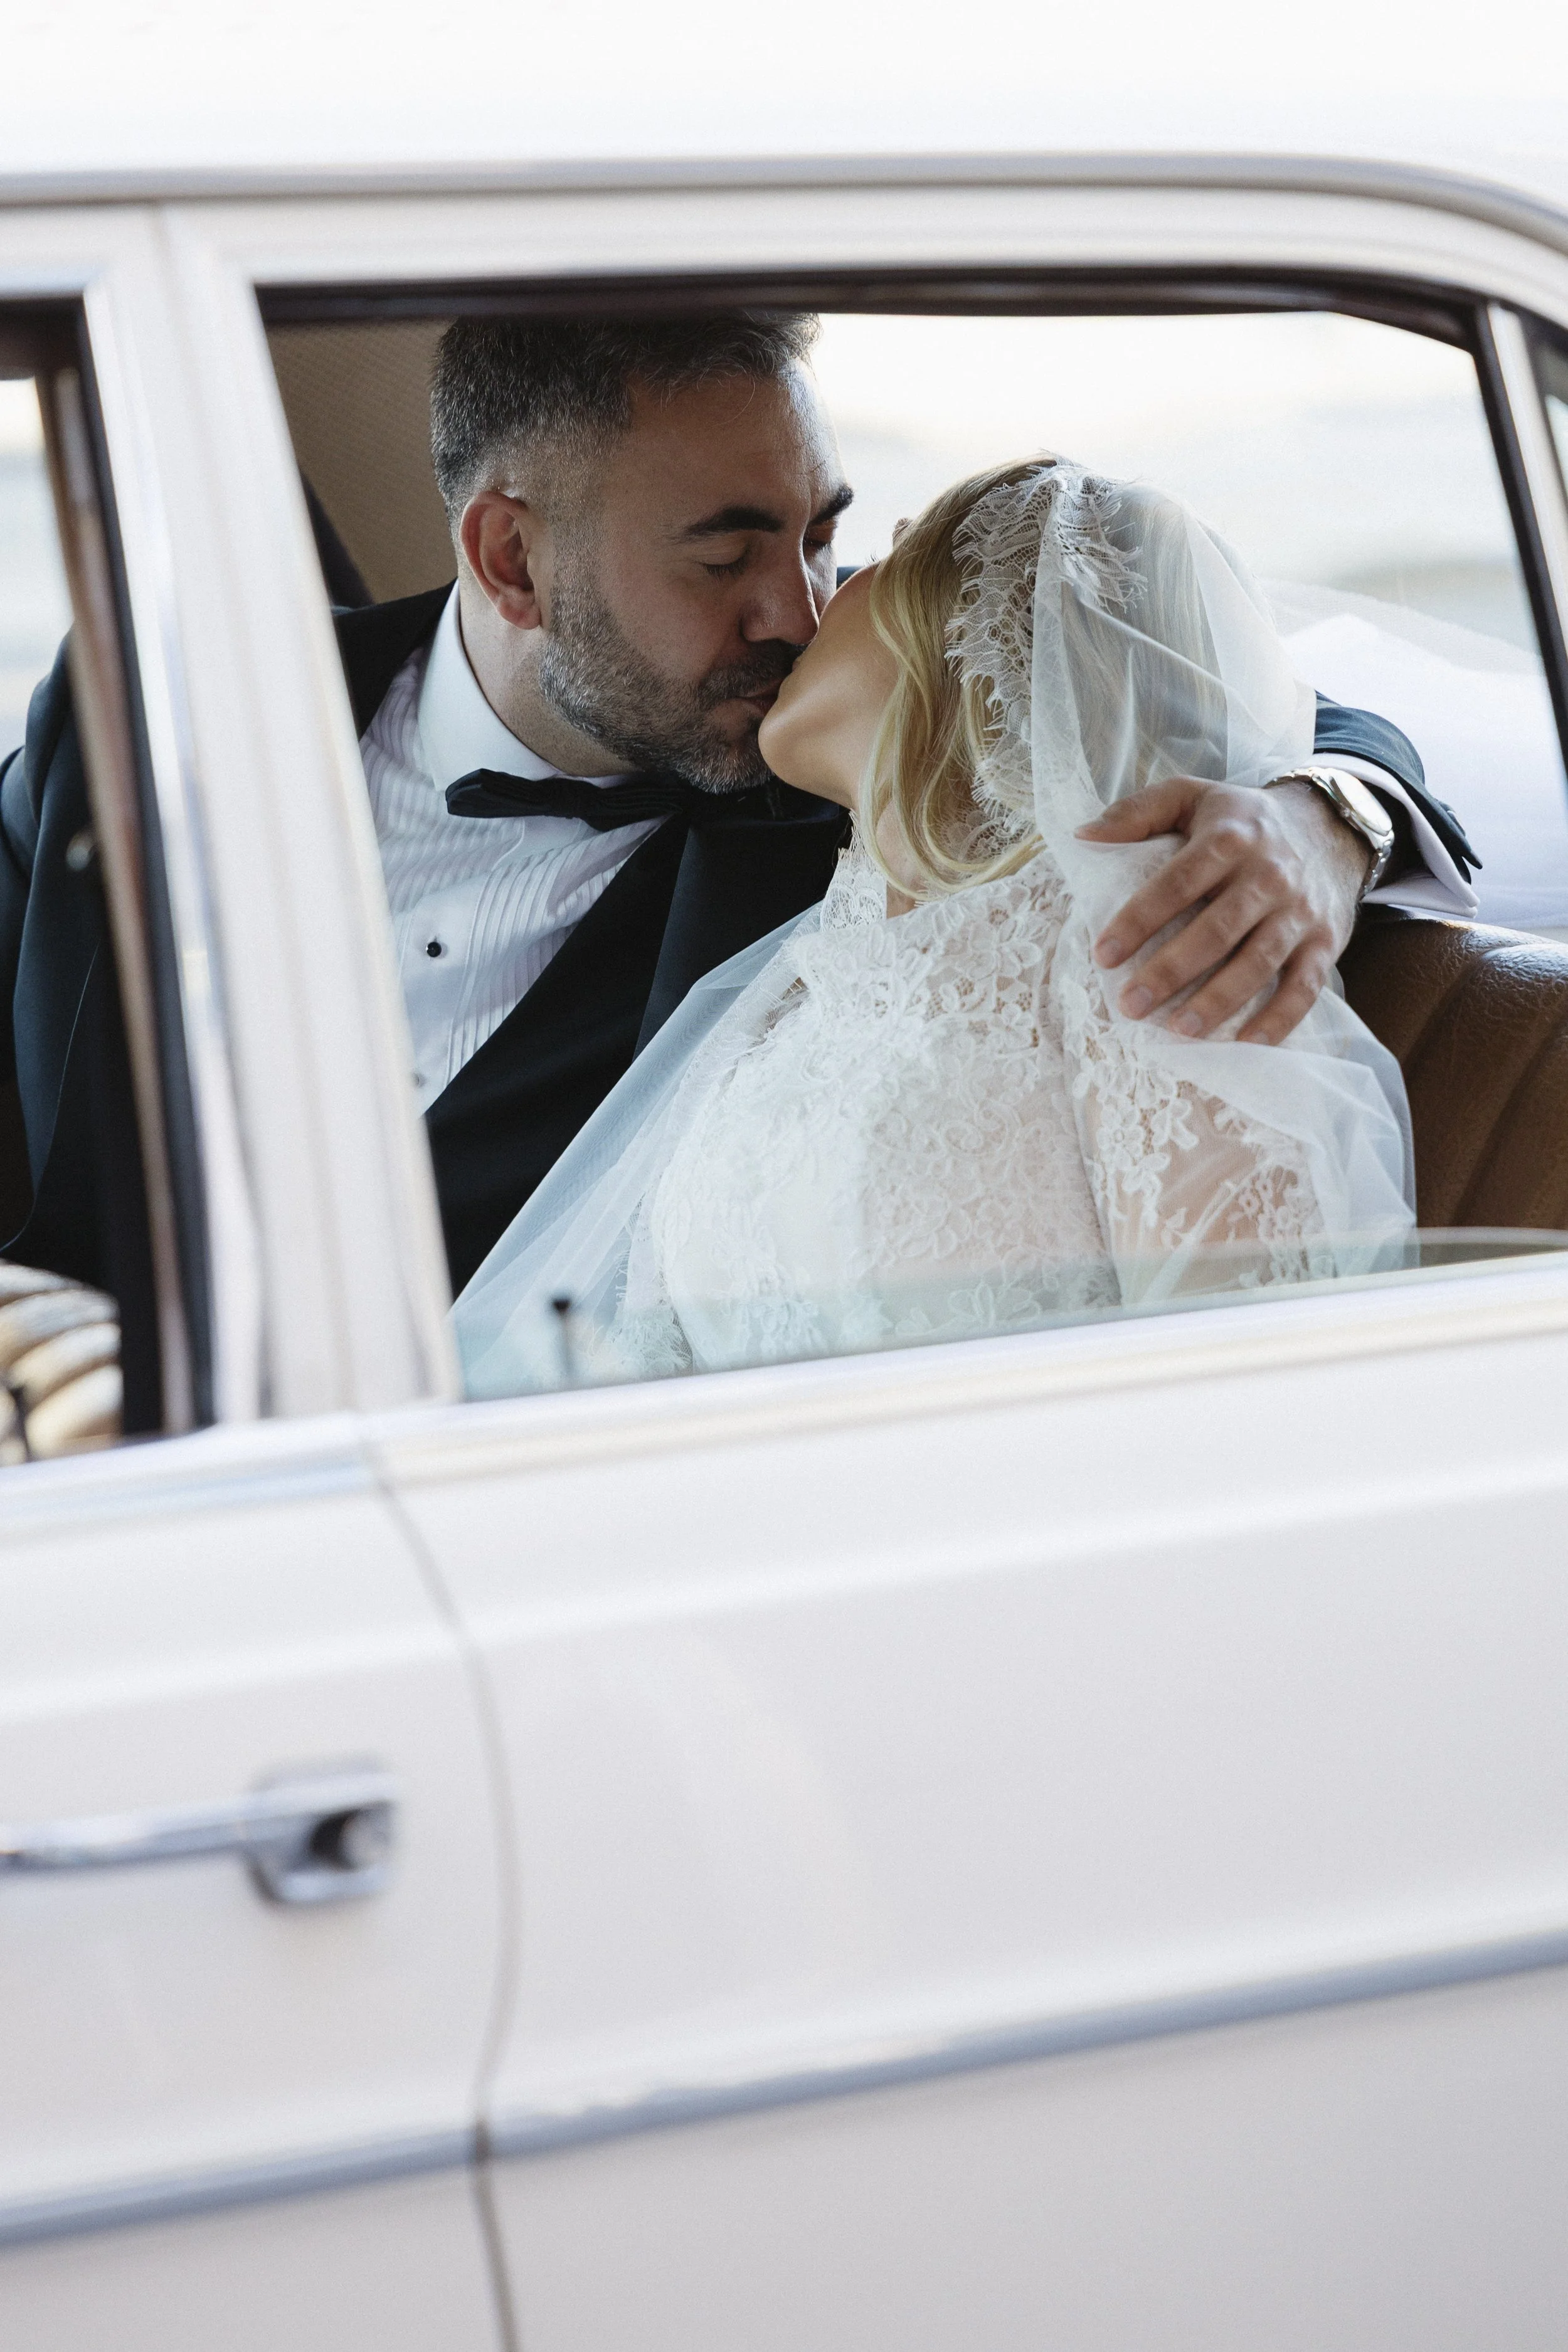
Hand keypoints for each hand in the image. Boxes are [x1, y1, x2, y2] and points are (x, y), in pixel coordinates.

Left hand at [1076, 777, 1371, 1044]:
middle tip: (1130, 1006)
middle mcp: (1268, 875)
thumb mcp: (1192, 797)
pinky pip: (1305, 985)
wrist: (1331, 826)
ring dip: (1218, 1001)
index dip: (1139, 919)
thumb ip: (1138, 812)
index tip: (1104, 955)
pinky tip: (1247, 1042)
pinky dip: (1280, 1018)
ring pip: (1258, 962)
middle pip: (1216, 930)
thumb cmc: (1243, 821)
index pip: (1177, 882)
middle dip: (1170, 972)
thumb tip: (1083, 835)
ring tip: (1178, 1030)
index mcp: (1228, 838)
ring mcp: (1299, 911)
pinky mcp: (1326, 941)